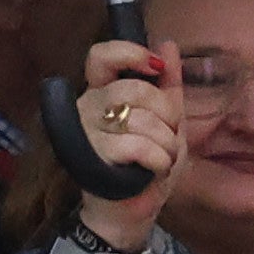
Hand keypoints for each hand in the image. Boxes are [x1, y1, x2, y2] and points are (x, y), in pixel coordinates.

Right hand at [66, 38, 179, 248]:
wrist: (134, 209)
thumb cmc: (148, 163)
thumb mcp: (169, 120)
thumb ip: (168, 84)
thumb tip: (165, 44)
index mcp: (103, 92)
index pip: (101, 56)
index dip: (129, 54)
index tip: (155, 68)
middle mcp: (87, 107)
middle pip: (134, 90)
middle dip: (166, 115)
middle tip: (165, 136)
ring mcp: (84, 132)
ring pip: (140, 120)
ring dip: (166, 143)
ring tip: (159, 158)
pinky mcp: (89, 159)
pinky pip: (136, 146)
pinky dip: (157, 160)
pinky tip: (151, 171)